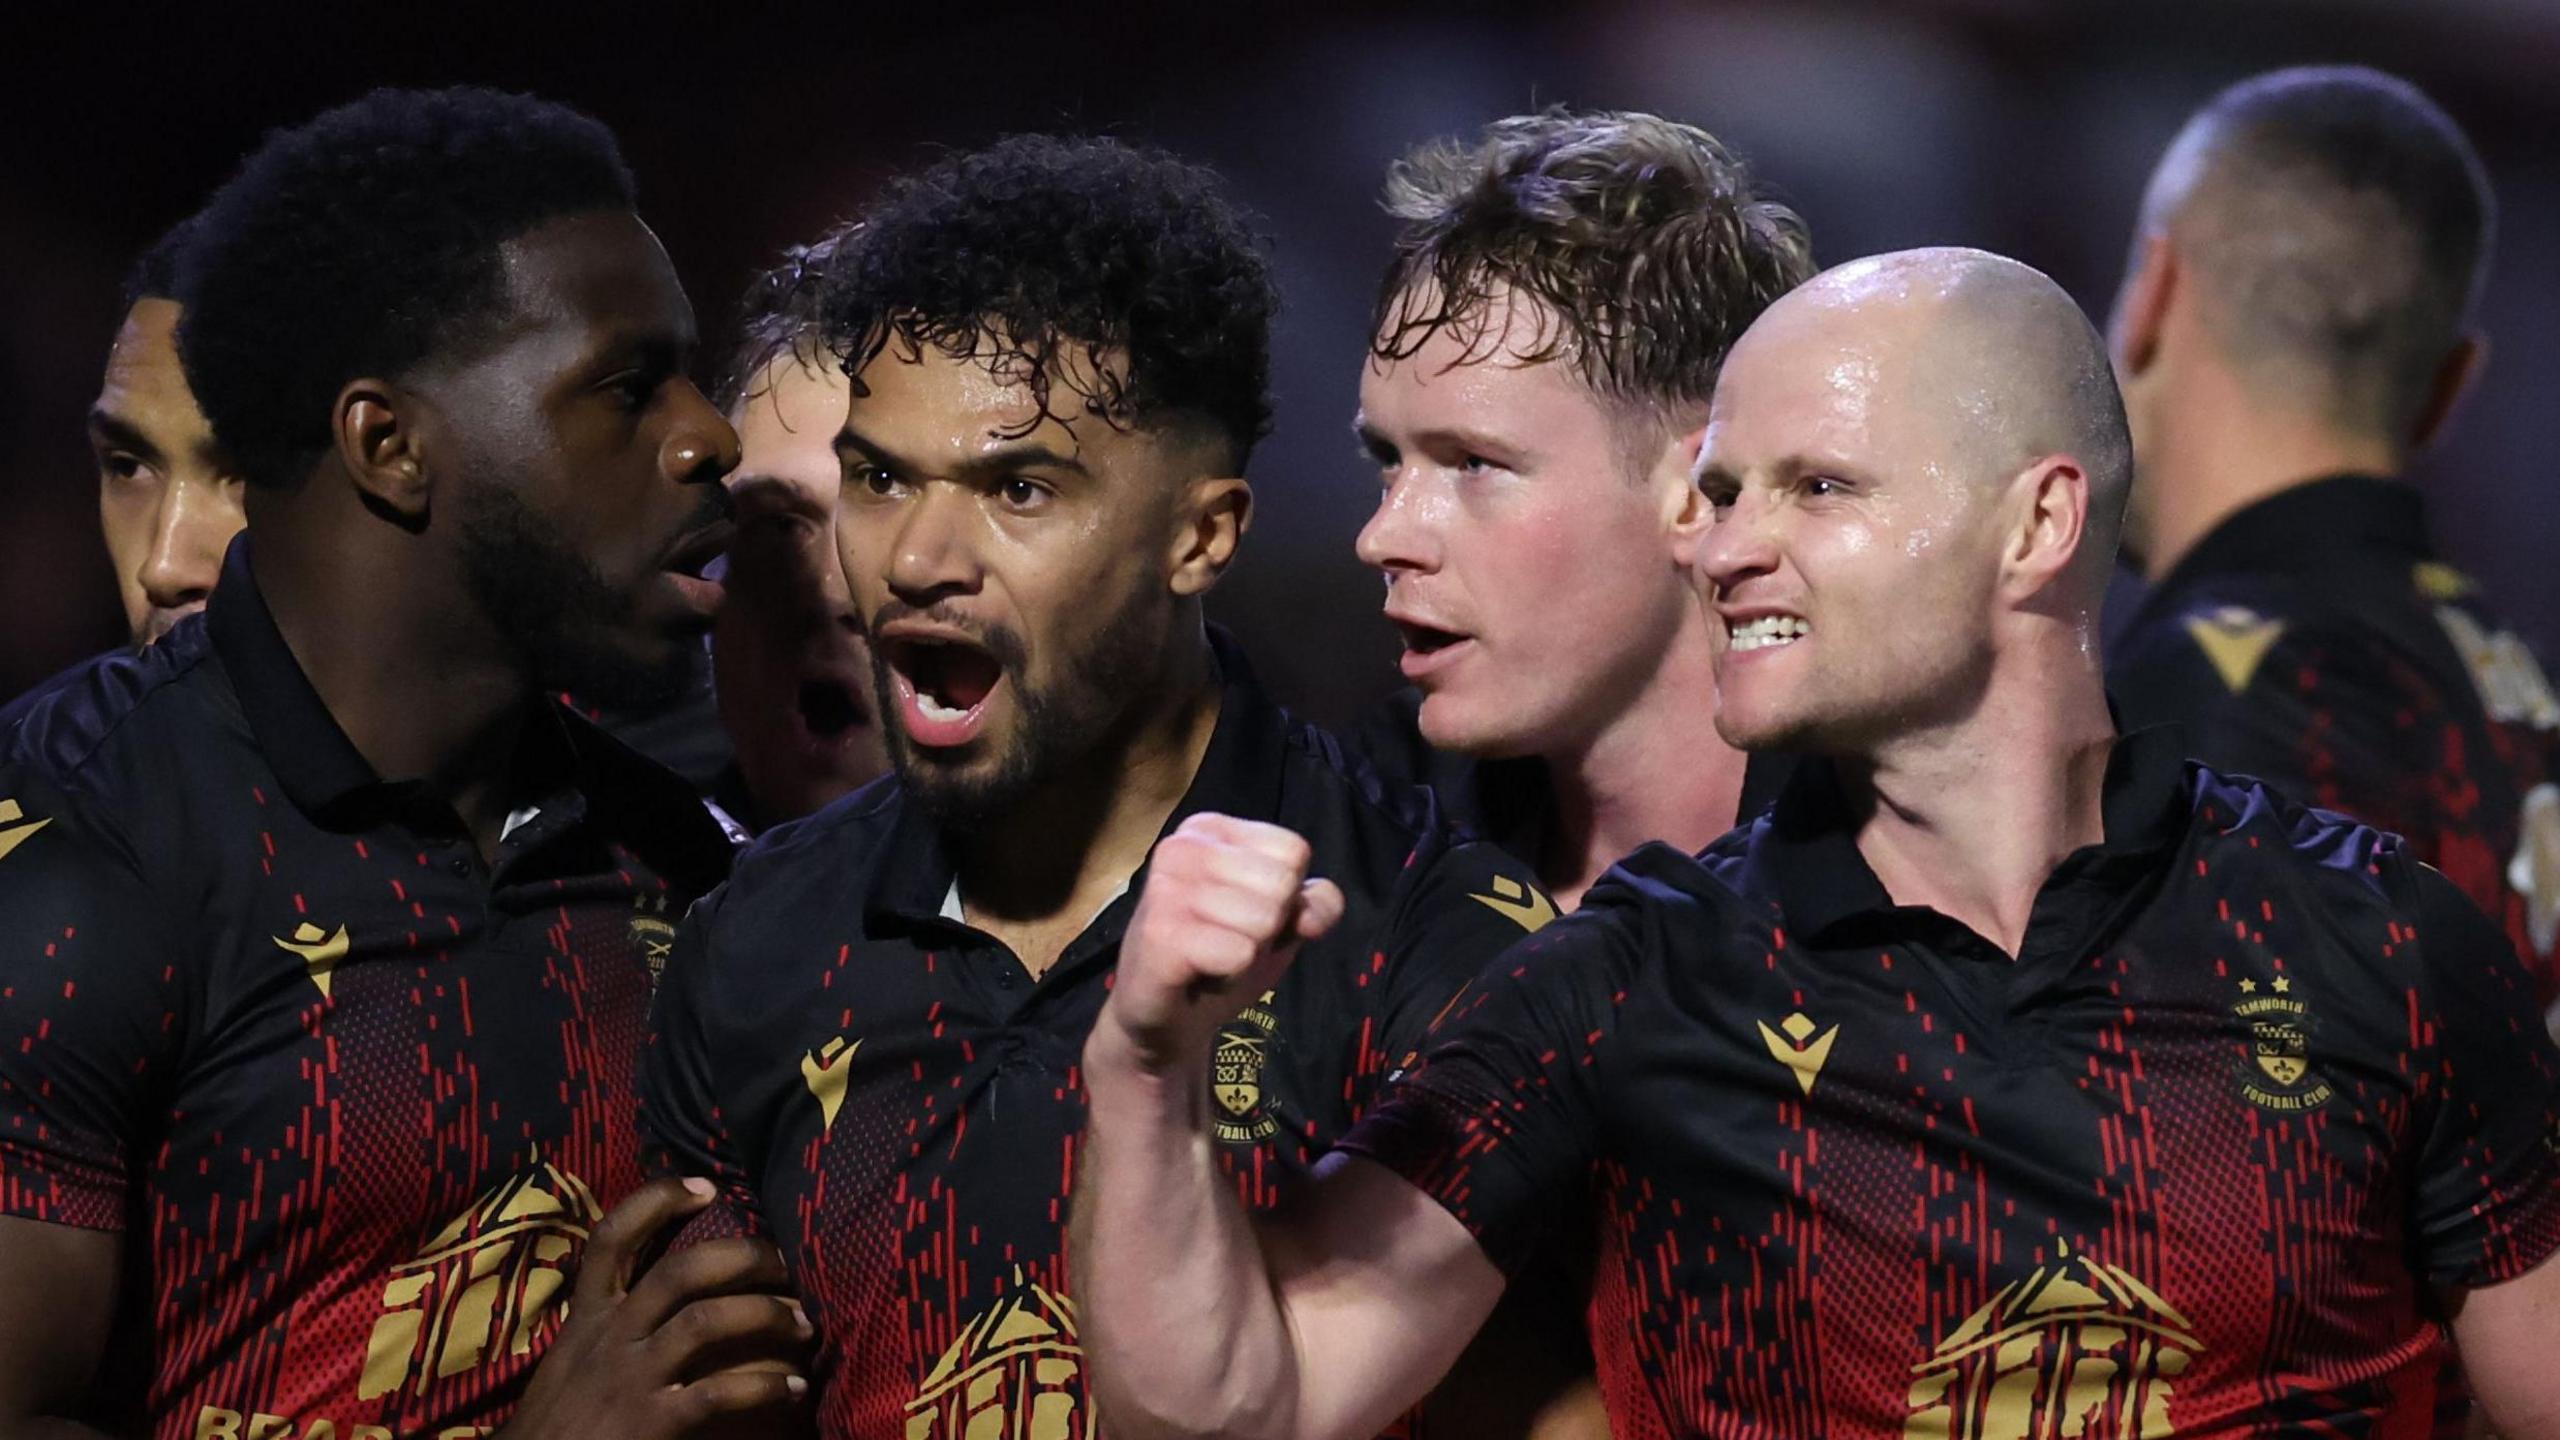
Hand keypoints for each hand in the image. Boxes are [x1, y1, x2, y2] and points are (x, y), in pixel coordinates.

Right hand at [500, 1177, 810, 1439]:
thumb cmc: (558, 1419)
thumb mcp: (572, 1358)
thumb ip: (610, 1323)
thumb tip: (664, 1292)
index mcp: (588, 1316)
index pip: (612, 1238)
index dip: (658, 1201)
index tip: (707, 1186)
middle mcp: (610, 1338)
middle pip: (680, 1272)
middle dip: (743, 1257)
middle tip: (787, 1259)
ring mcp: (631, 1378)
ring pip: (706, 1322)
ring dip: (765, 1315)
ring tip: (804, 1323)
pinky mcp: (651, 1422)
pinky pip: (719, 1393)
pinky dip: (765, 1386)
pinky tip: (795, 1387)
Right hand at [1098, 813, 1344, 1079]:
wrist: (1164, 1016)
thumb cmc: (1221, 957)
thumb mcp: (1281, 923)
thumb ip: (1314, 905)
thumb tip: (1310, 915)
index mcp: (1210, 830)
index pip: (1293, 850)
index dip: (1286, 896)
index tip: (1246, 913)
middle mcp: (1182, 847)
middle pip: (1281, 882)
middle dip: (1267, 926)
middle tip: (1225, 939)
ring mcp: (1165, 888)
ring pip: (1263, 919)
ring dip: (1246, 954)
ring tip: (1210, 955)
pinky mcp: (1160, 934)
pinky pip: (1239, 953)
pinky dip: (1230, 974)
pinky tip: (1198, 972)